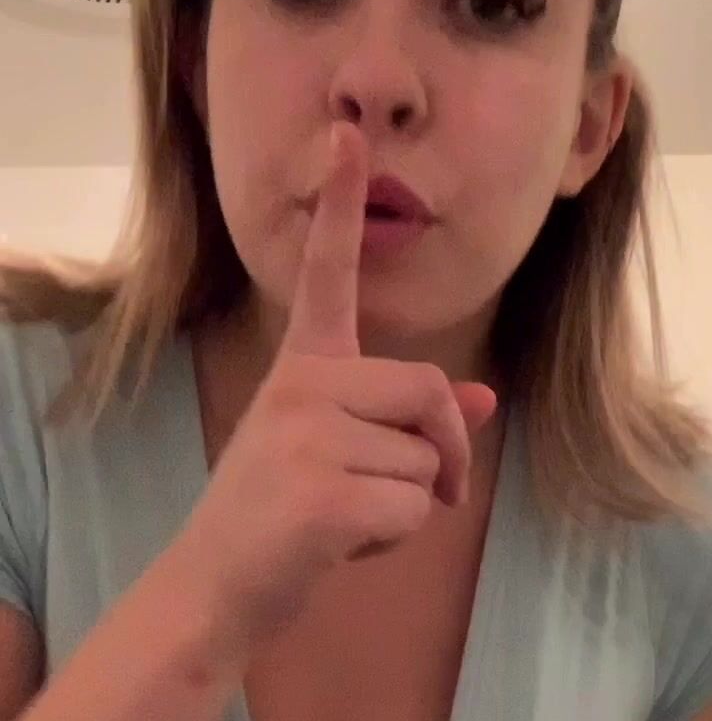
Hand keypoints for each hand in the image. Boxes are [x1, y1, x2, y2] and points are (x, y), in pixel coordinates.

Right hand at [174, 119, 498, 658]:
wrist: (217, 587)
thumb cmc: (282, 520)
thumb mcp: (340, 456)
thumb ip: (408, 423)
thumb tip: (485, 400)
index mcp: (303, 367)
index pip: (329, 275)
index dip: (340, 204)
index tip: (347, 133)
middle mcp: (301, 385)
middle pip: (431, 392)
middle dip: (444, 453)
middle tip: (408, 495)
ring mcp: (306, 436)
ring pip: (428, 462)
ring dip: (409, 507)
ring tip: (341, 519)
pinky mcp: (323, 492)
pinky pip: (415, 507)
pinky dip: (396, 539)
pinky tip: (340, 544)